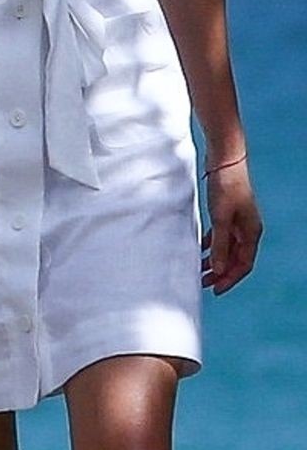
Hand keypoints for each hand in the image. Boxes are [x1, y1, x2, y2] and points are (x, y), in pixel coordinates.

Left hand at [202, 158, 261, 294]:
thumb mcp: (221, 218)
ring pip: (227, 248)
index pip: (243, 265)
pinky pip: (221, 236)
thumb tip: (218, 270)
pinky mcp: (227, 212)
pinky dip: (211, 245)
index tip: (214, 291)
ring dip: (215, 260)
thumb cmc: (226, 186)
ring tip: (199, 270)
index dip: (229, 280)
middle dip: (220, 273)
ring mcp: (238, 221)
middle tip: (202, 284)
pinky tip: (200, 249)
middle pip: (235, 259)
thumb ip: (219, 245)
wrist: (225, 159)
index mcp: (251, 232)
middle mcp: (247, 229)